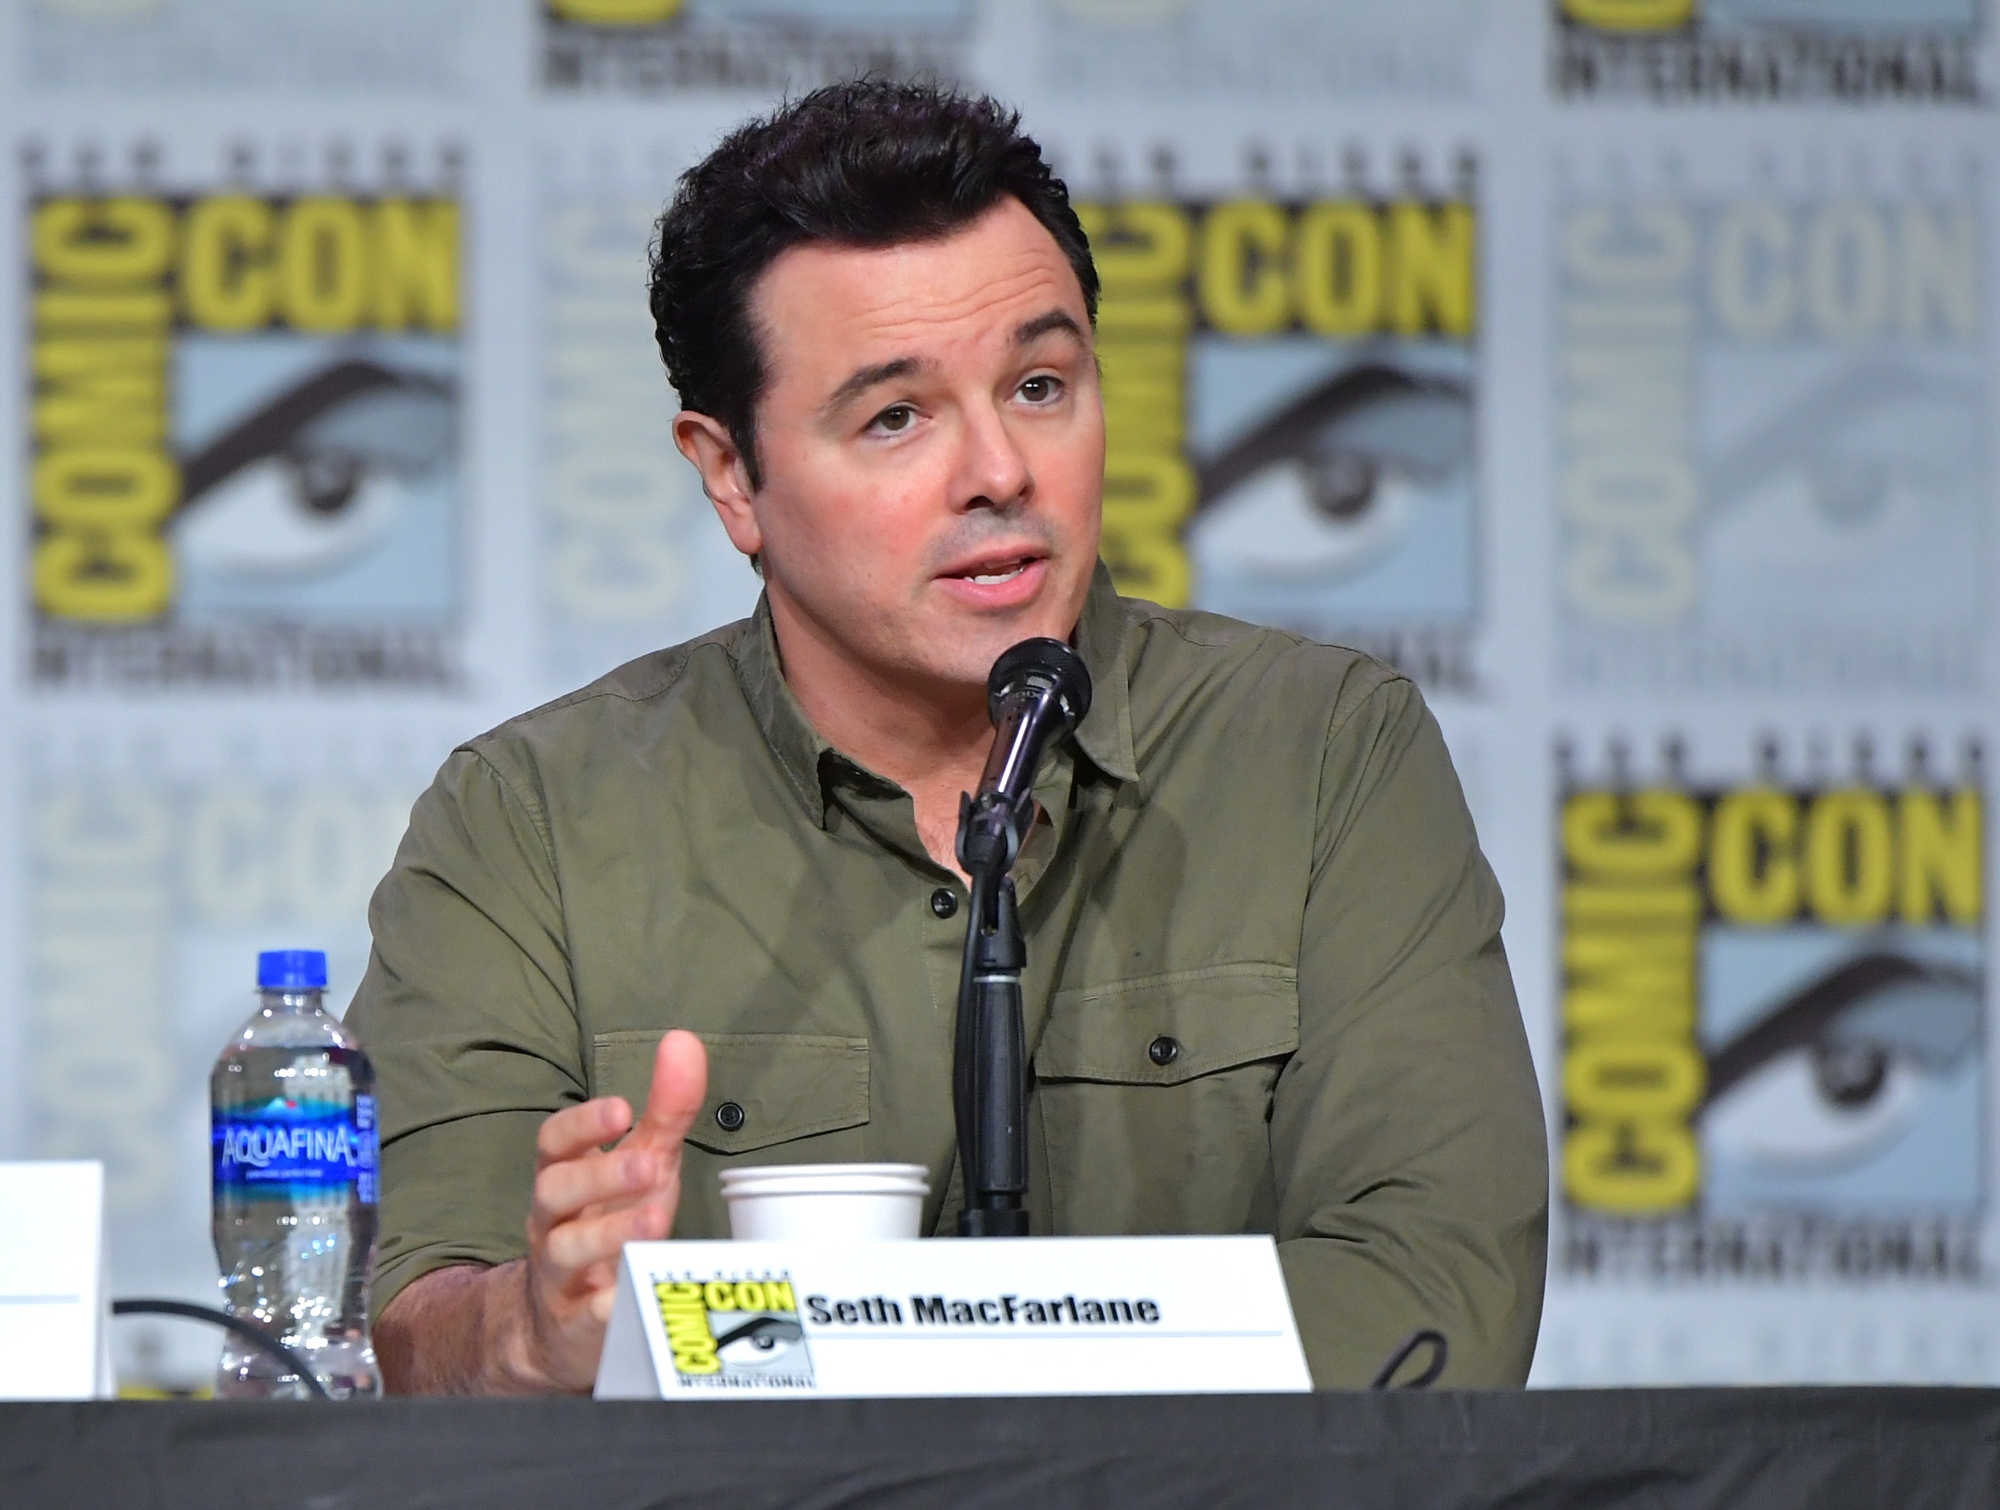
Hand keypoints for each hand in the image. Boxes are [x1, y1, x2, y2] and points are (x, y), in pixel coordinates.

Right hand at [518, 1029, 707, 1390]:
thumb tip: (683, 1040)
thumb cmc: (610, 1223)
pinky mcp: (576, 1326)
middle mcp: (552, 1222)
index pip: (553, 1143)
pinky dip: (606, 1307)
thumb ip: (665, 1108)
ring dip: (610, 1234)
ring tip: (656, 1219)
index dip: (581, 1125)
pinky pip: (585, 1317)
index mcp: (564, 1177)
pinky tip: (629, 1294)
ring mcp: (559, 1275)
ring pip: (566, 1251)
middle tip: (647, 1164)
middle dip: (599, 1175)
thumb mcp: (642, 1164)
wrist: (562, 1325)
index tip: (619, 1109)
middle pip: (555, 1191)